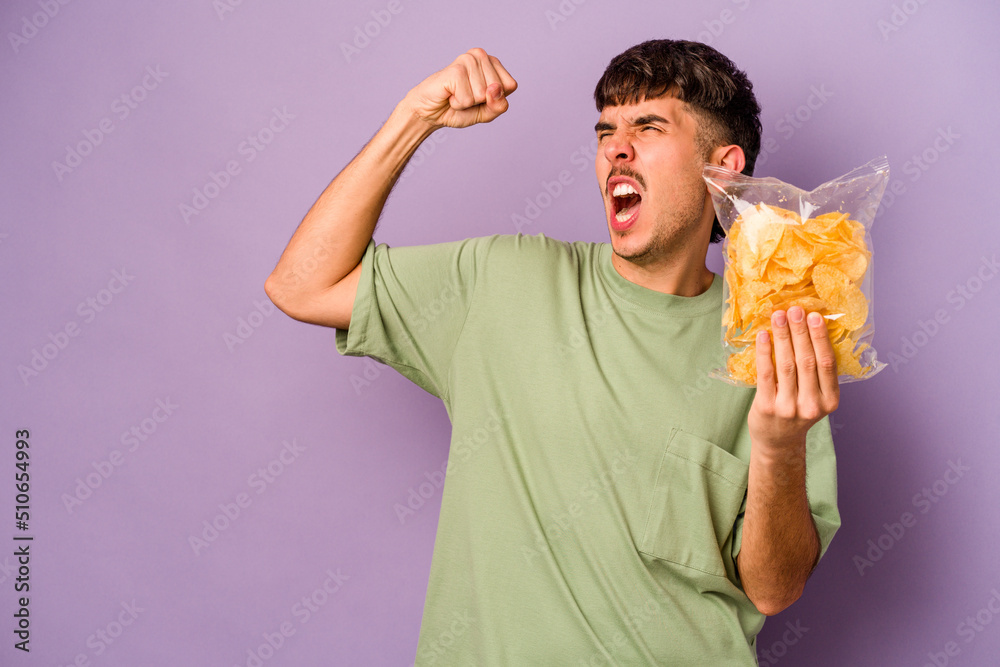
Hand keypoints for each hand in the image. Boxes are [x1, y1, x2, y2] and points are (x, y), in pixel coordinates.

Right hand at [403, 48, 516, 129]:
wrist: (430, 112)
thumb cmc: (458, 109)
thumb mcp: (486, 112)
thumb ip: (499, 105)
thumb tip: (494, 88)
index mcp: (492, 63)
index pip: (511, 85)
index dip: (496, 99)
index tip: (479, 97)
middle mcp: (481, 56)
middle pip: (497, 89)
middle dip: (481, 101)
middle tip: (464, 95)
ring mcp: (468, 60)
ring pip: (482, 94)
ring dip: (467, 102)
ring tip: (456, 94)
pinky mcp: (456, 70)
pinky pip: (467, 98)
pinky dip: (458, 104)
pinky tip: (449, 94)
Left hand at [748, 306, 839, 450]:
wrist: (778, 443)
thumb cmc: (798, 412)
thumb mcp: (817, 397)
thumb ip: (817, 373)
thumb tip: (811, 330)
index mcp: (830, 400)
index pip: (828, 364)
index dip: (821, 338)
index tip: (815, 316)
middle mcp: (812, 404)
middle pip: (807, 361)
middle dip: (800, 332)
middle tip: (795, 310)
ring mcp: (788, 407)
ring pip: (787, 365)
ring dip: (783, 337)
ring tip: (778, 316)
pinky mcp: (767, 407)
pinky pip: (766, 374)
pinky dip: (765, 352)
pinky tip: (764, 336)